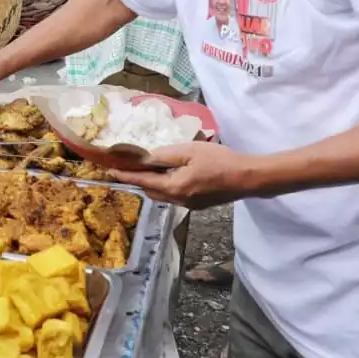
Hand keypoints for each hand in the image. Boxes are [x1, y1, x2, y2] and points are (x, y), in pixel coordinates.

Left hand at [109, 142, 255, 209]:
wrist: (248, 178)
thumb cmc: (219, 160)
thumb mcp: (189, 151)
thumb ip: (164, 155)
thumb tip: (146, 158)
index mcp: (174, 188)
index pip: (143, 182)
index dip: (126, 176)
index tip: (110, 171)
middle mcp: (178, 201)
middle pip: (151, 191)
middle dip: (139, 180)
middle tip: (130, 165)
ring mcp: (189, 205)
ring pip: (163, 195)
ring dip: (153, 183)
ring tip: (149, 168)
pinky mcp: (198, 205)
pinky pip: (175, 196)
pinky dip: (166, 186)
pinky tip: (171, 174)